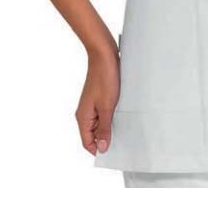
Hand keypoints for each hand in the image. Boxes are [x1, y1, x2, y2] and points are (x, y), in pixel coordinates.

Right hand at [74, 41, 119, 155]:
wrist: (104, 55)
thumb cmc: (104, 78)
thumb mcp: (107, 107)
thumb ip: (105, 129)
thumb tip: (102, 148)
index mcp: (83, 117)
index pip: (87, 142)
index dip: (99, 149)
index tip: (114, 152)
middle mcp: (85, 113)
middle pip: (94, 135)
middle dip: (106, 138)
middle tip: (123, 139)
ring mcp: (92, 106)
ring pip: (100, 124)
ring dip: (110, 126)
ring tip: (124, 125)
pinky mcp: (99, 98)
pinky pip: (104, 113)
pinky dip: (112, 116)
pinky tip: (122, 113)